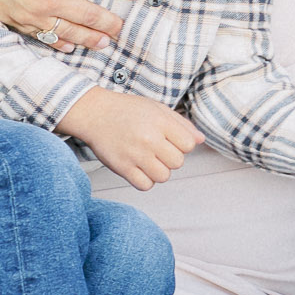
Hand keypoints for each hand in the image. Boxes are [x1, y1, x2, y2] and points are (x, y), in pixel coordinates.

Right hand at [0, 0, 136, 50]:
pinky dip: (57, 42)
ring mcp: (32, 12)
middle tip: (122, 27)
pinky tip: (69, 46)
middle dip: (111, 21)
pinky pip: (41, 35)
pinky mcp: (14, 19)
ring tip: (105, 43)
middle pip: (90, 14)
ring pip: (68, 31)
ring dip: (90, 38)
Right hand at [57, 90, 199, 189]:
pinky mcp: (122, 168)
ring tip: (148, 159)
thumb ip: (181, 124)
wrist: (94, 113)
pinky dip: (145, 180)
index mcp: (160, 121)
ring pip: (163, 176)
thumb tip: (201, 140)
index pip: (188, 145)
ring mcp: (135, 154)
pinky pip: (145, 186)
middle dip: (171, 158)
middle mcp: (149, 139)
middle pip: (178, 163)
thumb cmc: (127, 110)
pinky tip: (139, 168)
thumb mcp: (156, 108)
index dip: (182, 145)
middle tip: (157, 150)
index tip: (171, 141)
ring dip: (159, 171)